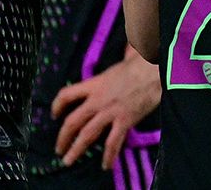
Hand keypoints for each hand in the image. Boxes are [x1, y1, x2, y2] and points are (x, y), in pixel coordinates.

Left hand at [52, 52, 160, 169]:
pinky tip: (106, 166)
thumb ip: (122, 54)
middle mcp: (97, 100)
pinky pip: (113, 142)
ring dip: (76, 149)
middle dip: (63, 138)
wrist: (155, 70)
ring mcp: (110, 112)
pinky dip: (109, 156)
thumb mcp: (125, 57)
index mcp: (94, 84)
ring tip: (68, 160)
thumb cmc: (142, 62)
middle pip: (72, 121)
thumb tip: (129, 46)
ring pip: (87, 135)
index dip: (57, 106)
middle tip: (59, 149)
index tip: (54, 114)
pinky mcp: (124, 120)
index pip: (66, 95)